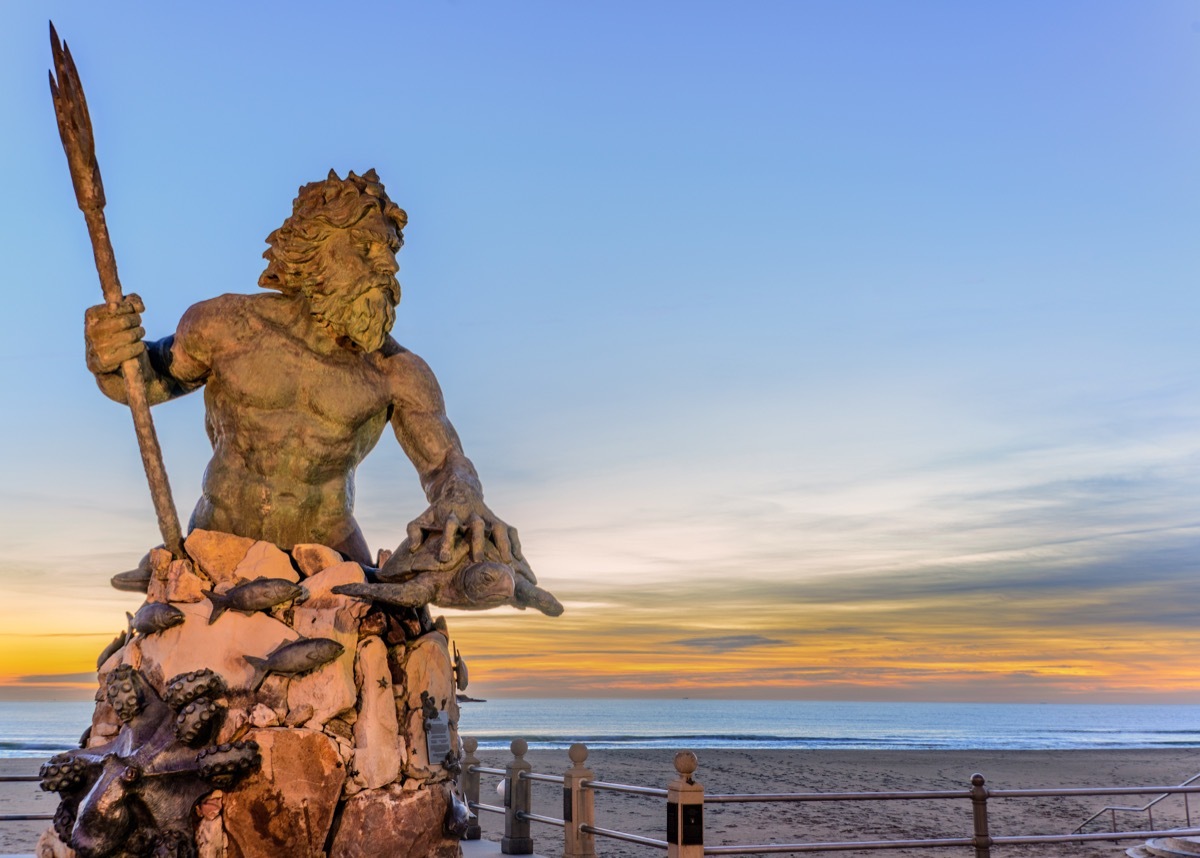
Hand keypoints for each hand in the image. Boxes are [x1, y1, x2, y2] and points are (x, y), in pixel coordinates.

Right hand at [85, 294, 145, 374]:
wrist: (109, 357)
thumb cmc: (117, 328)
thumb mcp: (121, 310)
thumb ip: (131, 300)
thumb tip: (139, 306)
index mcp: (91, 316)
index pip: (116, 306)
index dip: (129, 308)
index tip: (133, 310)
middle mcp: (90, 331)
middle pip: (125, 321)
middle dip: (136, 320)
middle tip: (137, 323)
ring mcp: (96, 347)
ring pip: (130, 335)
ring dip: (139, 333)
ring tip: (138, 333)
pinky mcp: (104, 362)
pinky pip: (131, 350)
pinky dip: (139, 347)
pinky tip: (137, 346)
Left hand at [405, 494, 535, 583]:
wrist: (457, 485)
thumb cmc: (438, 510)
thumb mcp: (422, 517)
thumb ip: (414, 532)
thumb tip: (413, 549)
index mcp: (451, 513)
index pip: (449, 526)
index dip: (446, 541)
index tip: (444, 559)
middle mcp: (470, 514)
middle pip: (477, 525)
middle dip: (478, 541)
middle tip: (478, 559)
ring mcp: (486, 516)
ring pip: (498, 527)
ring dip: (503, 543)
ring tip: (508, 562)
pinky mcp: (496, 519)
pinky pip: (509, 529)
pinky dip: (515, 543)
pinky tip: (518, 558)